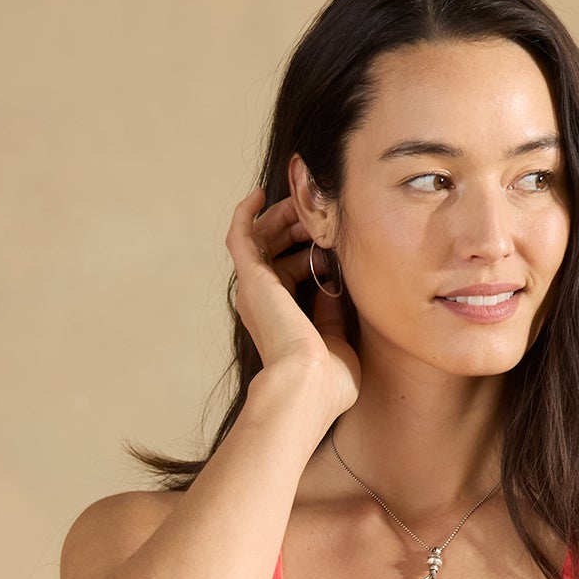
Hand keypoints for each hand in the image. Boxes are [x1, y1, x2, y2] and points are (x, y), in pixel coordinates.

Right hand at [225, 185, 359, 416]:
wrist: (308, 386)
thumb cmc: (327, 383)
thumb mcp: (338, 344)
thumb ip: (333, 317)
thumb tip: (333, 288)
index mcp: (281, 320)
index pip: (289, 274)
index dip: (309, 253)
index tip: (332, 243)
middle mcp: (262, 302)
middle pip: (273, 251)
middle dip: (297, 229)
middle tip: (320, 215)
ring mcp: (254, 289)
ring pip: (260, 238)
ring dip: (282, 217)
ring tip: (304, 202)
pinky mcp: (250, 277)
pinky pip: (240, 235)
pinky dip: (247, 213)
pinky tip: (260, 193)